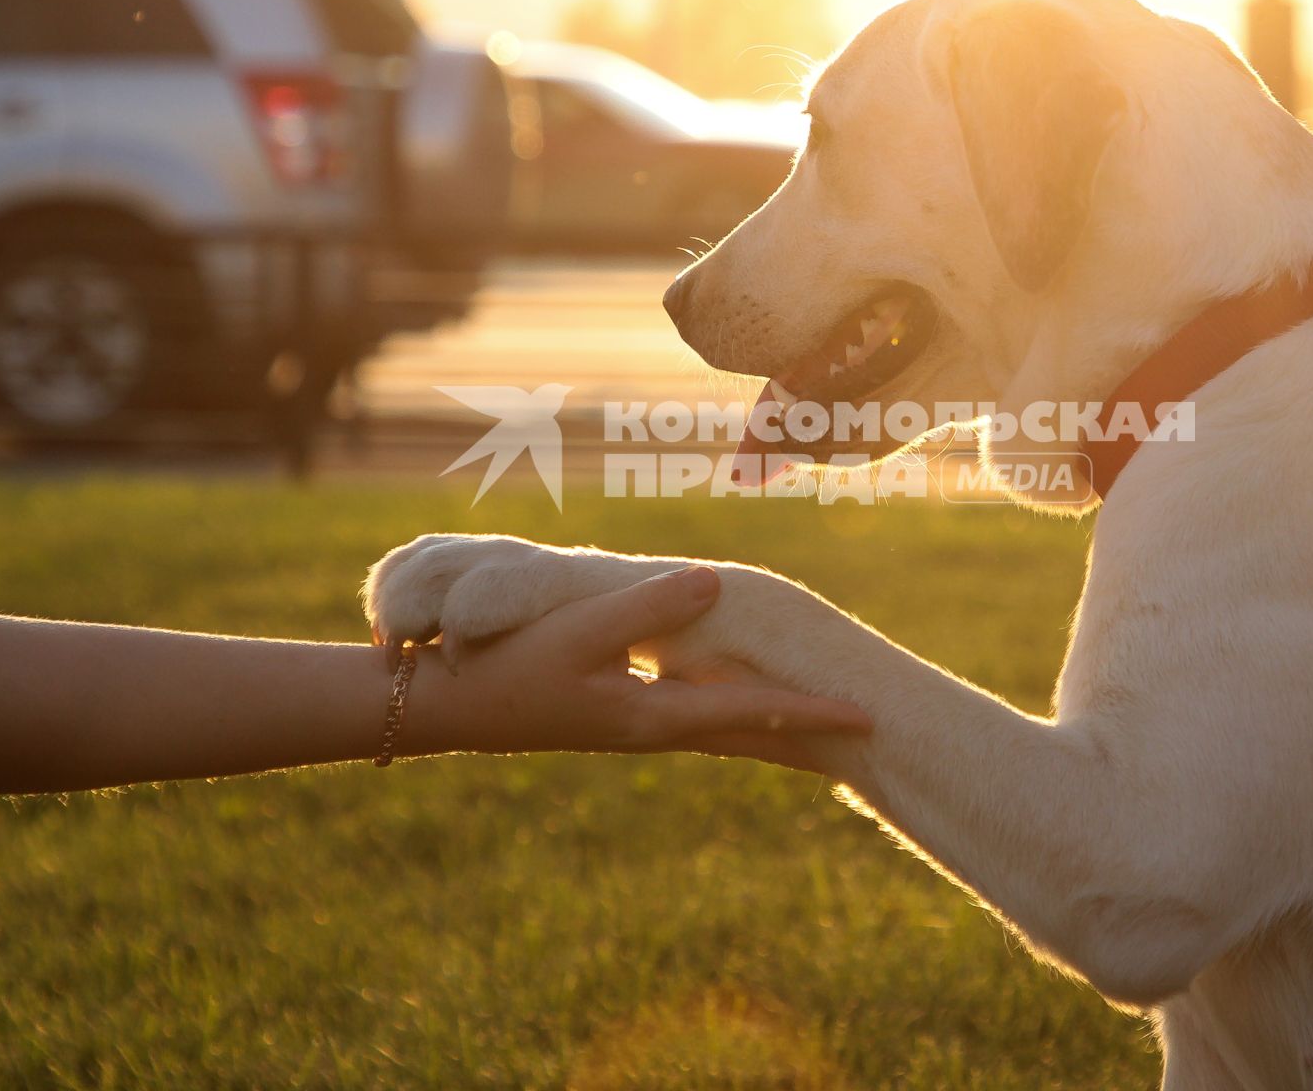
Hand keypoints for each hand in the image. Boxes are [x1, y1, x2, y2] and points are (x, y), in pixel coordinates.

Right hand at [404, 564, 868, 770]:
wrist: (443, 707)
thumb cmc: (504, 665)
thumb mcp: (577, 630)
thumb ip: (645, 607)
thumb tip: (715, 581)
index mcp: (653, 715)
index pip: (749, 713)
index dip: (809, 712)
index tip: (868, 719)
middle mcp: (653, 726)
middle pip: (748, 730)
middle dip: (806, 729)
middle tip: (869, 730)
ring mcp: (636, 722)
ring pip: (723, 723)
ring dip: (772, 720)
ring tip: (822, 718)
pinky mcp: (618, 710)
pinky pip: (695, 713)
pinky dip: (731, 709)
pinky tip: (741, 700)